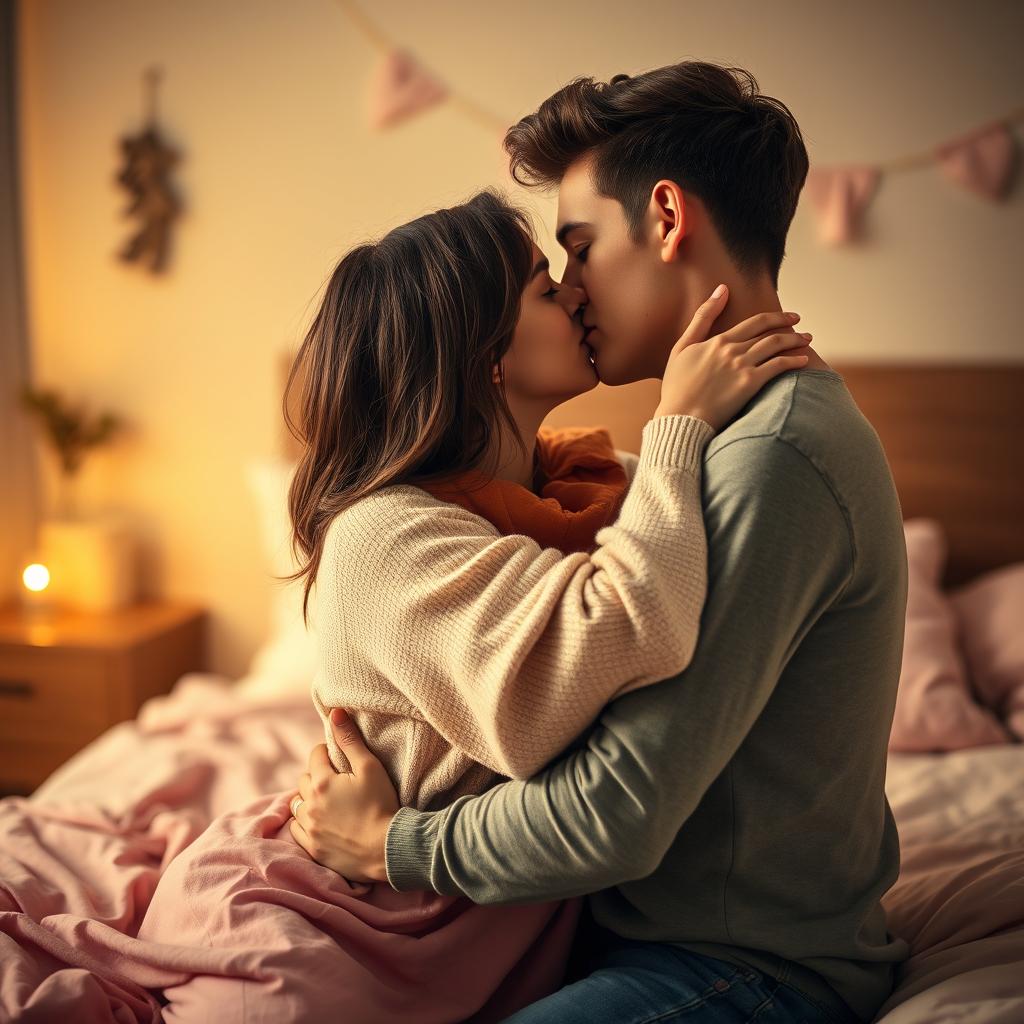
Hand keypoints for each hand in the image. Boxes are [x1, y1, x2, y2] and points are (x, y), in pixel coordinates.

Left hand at [288, 708, 398, 886]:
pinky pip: (297, 830)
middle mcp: (309, 804)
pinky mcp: (313, 848)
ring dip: (309, 799)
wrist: (386, 849)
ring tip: (328, 800)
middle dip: (317, 775)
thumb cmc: (381, 804)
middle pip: (304, 779)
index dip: (329, 753)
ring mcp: (309, 828)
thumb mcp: (370, 767)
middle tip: (338, 780)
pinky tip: (321, 821)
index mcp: (322, 782)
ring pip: (298, 805)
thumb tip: (335, 713)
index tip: (342, 759)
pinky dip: (305, 822)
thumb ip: (350, 739)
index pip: (316, 755)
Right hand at [655, 283, 812, 430]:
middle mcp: (733, 350)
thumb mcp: (682, 347)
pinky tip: (803, 360)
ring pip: (775, 346)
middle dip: (788, 325)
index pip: (754, 322)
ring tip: (807, 339)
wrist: (679, 416)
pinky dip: (793, 361)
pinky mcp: (749, 384)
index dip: (775, 317)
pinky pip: (778, 367)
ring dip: (795, 341)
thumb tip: (721, 289)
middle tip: (799, 324)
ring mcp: (742, 366)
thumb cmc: (676, 386)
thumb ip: (702, 317)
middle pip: (768, 332)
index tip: (789, 317)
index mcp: (718, 341)